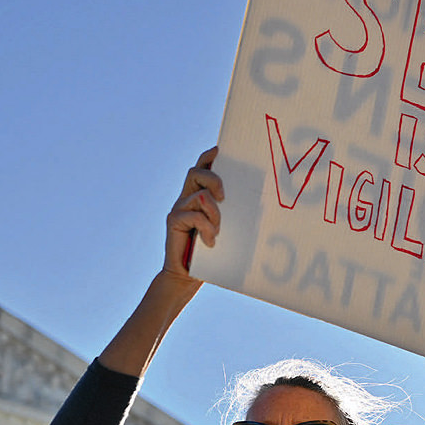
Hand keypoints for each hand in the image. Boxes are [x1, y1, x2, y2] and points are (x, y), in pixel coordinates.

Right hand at [162, 147, 223, 278]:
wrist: (186, 274)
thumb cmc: (208, 252)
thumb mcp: (219, 227)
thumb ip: (224, 212)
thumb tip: (250, 198)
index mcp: (196, 196)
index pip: (200, 168)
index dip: (208, 157)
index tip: (220, 150)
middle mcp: (185, 198)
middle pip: (196, 172)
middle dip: (214, 179)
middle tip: (224, 197)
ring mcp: (178, 208)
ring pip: (201, 195)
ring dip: (215, 214)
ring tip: (216, 231)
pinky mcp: (173, 220)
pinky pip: (195, 215)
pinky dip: (207, 229)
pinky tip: (209, 242)